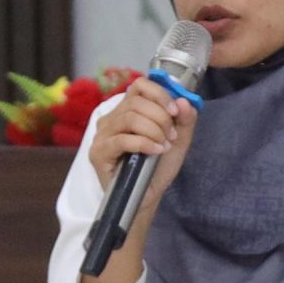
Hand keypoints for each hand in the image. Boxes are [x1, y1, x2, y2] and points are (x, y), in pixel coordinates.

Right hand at [86, 78, 195, 212]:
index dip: (159, 94)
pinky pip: (121, 139)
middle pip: (136, 102)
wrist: (147, 197)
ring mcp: (102, 135)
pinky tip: (156, 151)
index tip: (175, 111)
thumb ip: (185, 120)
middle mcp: (112, 118)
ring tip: (163, 145)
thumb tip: (184, 101)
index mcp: (128, 110)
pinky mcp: (98, 152)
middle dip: (160, 117)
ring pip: (129, 118)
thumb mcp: (178, 141)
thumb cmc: (158, 168)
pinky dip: (144, 143)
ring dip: (153, 130)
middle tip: (171, 136)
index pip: (139, 86)